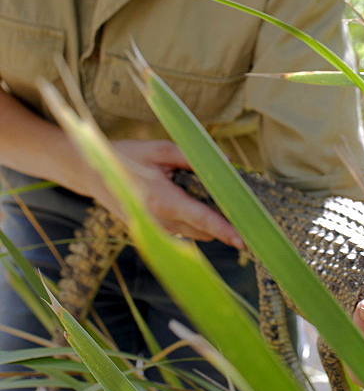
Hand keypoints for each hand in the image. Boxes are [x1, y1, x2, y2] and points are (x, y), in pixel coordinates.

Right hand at [91, 140, 243, 247]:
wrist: (92, 174)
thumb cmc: (127, 157)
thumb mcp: (159, 150)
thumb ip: (193, 158)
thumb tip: (225, 164)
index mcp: (162, 201)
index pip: (202, 219)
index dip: (225, 230)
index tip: (245, 240)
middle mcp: (160, 223)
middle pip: (204, 230)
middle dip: (221, 220)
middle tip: (232, 200)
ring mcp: (155, 231)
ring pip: (195, 234)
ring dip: (206, 221)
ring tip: (202, 194)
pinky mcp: (152, 233)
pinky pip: (183, 232)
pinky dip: (193, 221)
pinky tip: (186, 200)